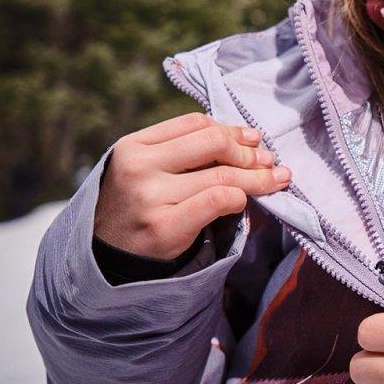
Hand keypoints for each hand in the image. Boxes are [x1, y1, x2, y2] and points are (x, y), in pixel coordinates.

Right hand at [93, 112, 291, 260]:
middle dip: (248, 152)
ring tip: (275, 179)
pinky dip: (239, 198)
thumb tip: (248, 139)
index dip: (231, 129)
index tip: (252, 139)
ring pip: (222, 175)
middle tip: (268, 160)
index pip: (195, 124)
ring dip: (256, 177)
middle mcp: (138, 167)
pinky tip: (243, 203)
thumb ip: (184, 151)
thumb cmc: (138, 208)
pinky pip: (218, 200)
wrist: (107, 259)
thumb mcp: (147, 170)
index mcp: (133, 145)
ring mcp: (150, 197)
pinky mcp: (165, 226)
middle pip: (212, 143)